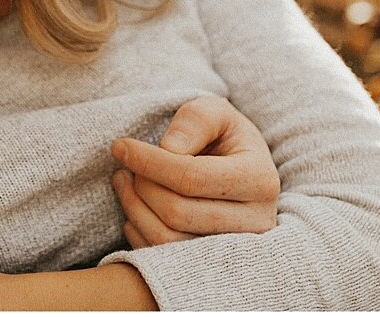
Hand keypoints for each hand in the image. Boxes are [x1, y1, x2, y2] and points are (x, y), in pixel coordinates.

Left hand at [109, 95, 278, 246]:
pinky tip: (136, 204)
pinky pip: (161, 257)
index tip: (120, 146)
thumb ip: (196, 120)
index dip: (149, 162)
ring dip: (134, 208)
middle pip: (177, 213)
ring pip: (166, 240)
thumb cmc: (224, 138)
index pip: (191, 177)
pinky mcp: (212, 266)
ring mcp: (235, 251)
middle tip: (126, 165)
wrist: (240, 171)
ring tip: (124, 181)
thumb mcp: (217, 113)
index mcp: (259, 180)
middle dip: (142, 185)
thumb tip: (169, 149)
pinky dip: (138, 229)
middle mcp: (255, 222)